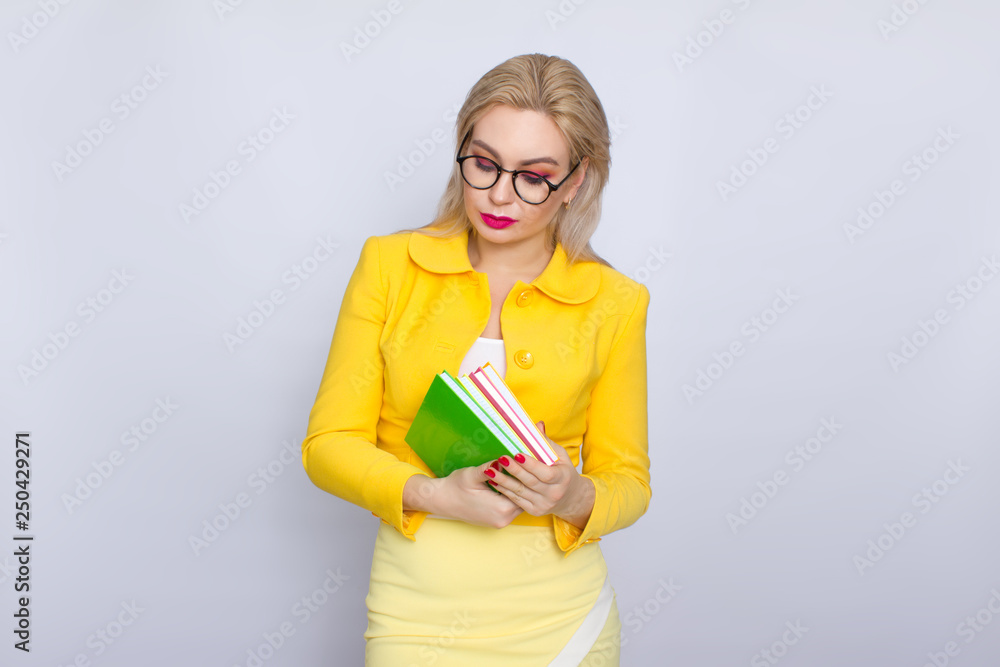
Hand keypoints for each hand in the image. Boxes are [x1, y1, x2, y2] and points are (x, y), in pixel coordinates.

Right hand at [403, 464, 522, 528]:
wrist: (441, 500)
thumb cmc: (455, 487)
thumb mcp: (472, 474)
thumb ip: (489, 468)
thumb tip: (503, 460)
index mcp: (502, 509)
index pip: (525, 492)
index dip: (528, 478)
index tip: (530, 464)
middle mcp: (503, 519)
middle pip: (524, 500)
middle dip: (525, 484)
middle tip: (529, 466)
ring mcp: (500, 523)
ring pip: (518, 504)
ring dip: (519, 490)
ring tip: (520, 473)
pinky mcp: (495, 521)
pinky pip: (510, 508)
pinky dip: (511, 496)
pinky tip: (509, 483)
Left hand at [483, 421, 594, 528]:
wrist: (570, 498)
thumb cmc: (563, 472)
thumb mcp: (560, 456)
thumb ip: (546, 442)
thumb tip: (537, 425)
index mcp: (563, 478)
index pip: (545, 473)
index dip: (531, 465)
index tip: (517, 454)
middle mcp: (554, 494)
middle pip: (530, 482)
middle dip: (514, 470)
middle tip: (500, 459)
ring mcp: (543, 504)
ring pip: (520, 492)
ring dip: (503, 481)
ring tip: (490, 470)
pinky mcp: (534, 510)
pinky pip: (516, 500)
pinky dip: (503, 490)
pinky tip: (493, 481)